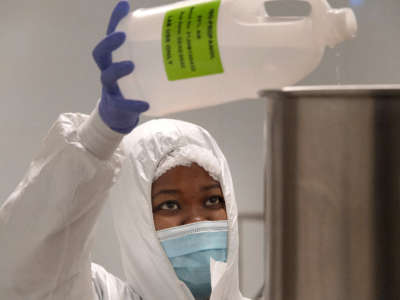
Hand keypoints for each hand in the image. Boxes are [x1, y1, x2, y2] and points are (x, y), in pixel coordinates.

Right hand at [92, 0, 148, 133]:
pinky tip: (146, 104)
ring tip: (131, 65)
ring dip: (117, 69)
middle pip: (100, 54)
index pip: (110, 37)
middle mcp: (108, 71)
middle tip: (122, 35)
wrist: (120, 115)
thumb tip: (178, 35)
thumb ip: (152, 54)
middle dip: (108, 42)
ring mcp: (111, 89)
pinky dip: (134, 104)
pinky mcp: (118, 106)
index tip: (125, 5)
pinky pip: (123, 104)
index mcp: (114, 59)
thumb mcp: (141, 68)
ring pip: (107, 76)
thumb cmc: (133, 85)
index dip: (114, 21)